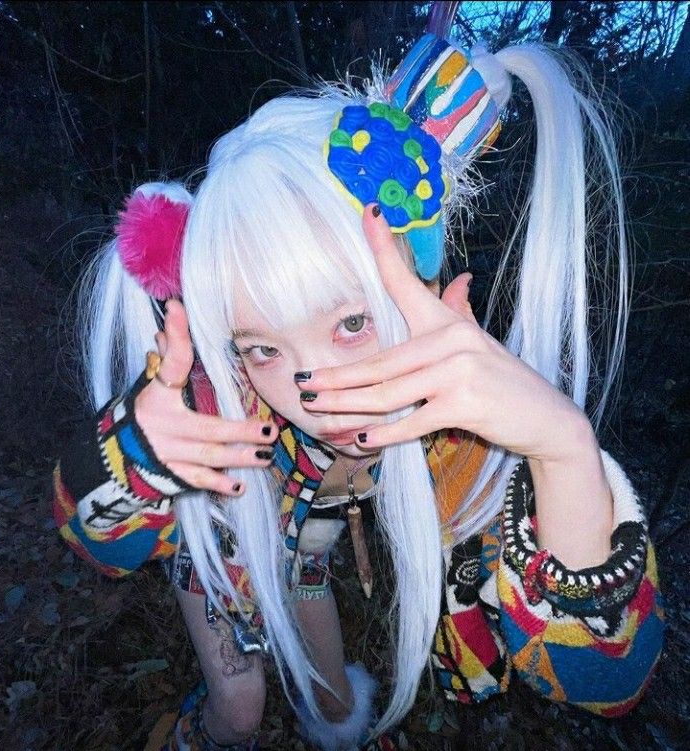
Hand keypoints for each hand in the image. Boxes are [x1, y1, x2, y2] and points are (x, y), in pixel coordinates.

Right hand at [134, 299, 277, 495]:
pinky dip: (217, 485)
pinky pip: (197, 481)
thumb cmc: (141, 416)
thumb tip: (172, 318)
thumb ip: (165, 358)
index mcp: (156, 396)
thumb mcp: (150, 387)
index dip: (175, 336)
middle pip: (207, 428)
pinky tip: (238, 486)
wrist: (110, 458)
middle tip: (269, 431)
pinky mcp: (169, 475)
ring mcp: (166, 453)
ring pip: (209, 457)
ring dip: (239, 458)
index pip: (171, 364)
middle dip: (240, 431)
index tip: (178, 308)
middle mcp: (161, 425)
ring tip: (266, 456)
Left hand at [298, 205, 589, 460]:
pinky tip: (363, 438)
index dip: (385, 247)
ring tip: (318, 413)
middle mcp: (451, 339)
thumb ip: (460, 312)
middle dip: (336, 377)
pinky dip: (385, 434)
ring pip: (387, 393)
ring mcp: (458, 371)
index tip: (367, 213)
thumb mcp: (480, 342)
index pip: (408, 281)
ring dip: (347, 407)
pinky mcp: (464, 404)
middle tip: (302, 385)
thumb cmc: (505, 383)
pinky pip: (412, 421)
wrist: (547, 418)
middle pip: (379, 362)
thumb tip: (458, 280)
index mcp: (447, 322)